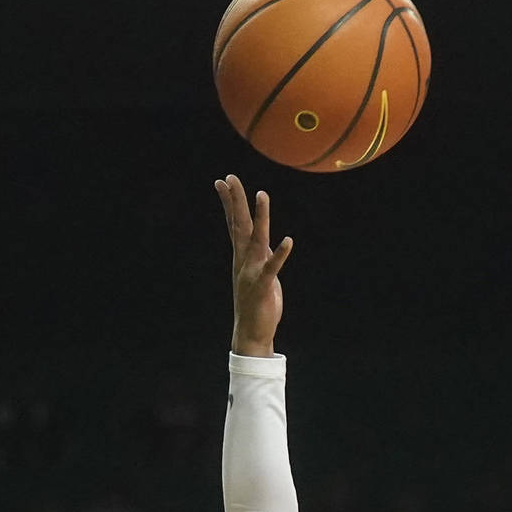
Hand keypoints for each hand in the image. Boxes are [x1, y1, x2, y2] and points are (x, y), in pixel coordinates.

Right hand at [214, 175, 292, 356]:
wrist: (251, 334)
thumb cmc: (257, 305)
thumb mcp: (257, 275)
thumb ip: (260, 259)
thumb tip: (264, 245)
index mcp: (242, 257)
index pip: (234, 224)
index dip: (229, 203)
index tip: (222, 181)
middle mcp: (244, 261)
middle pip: (239, 225)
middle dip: (235, 200)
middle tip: (230, 177)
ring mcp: (252, 272)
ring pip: (256, 238)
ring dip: (261, 216)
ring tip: (262, 194)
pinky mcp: (264, 285)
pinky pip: (273, 267)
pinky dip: (281, 254)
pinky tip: (289, 241)